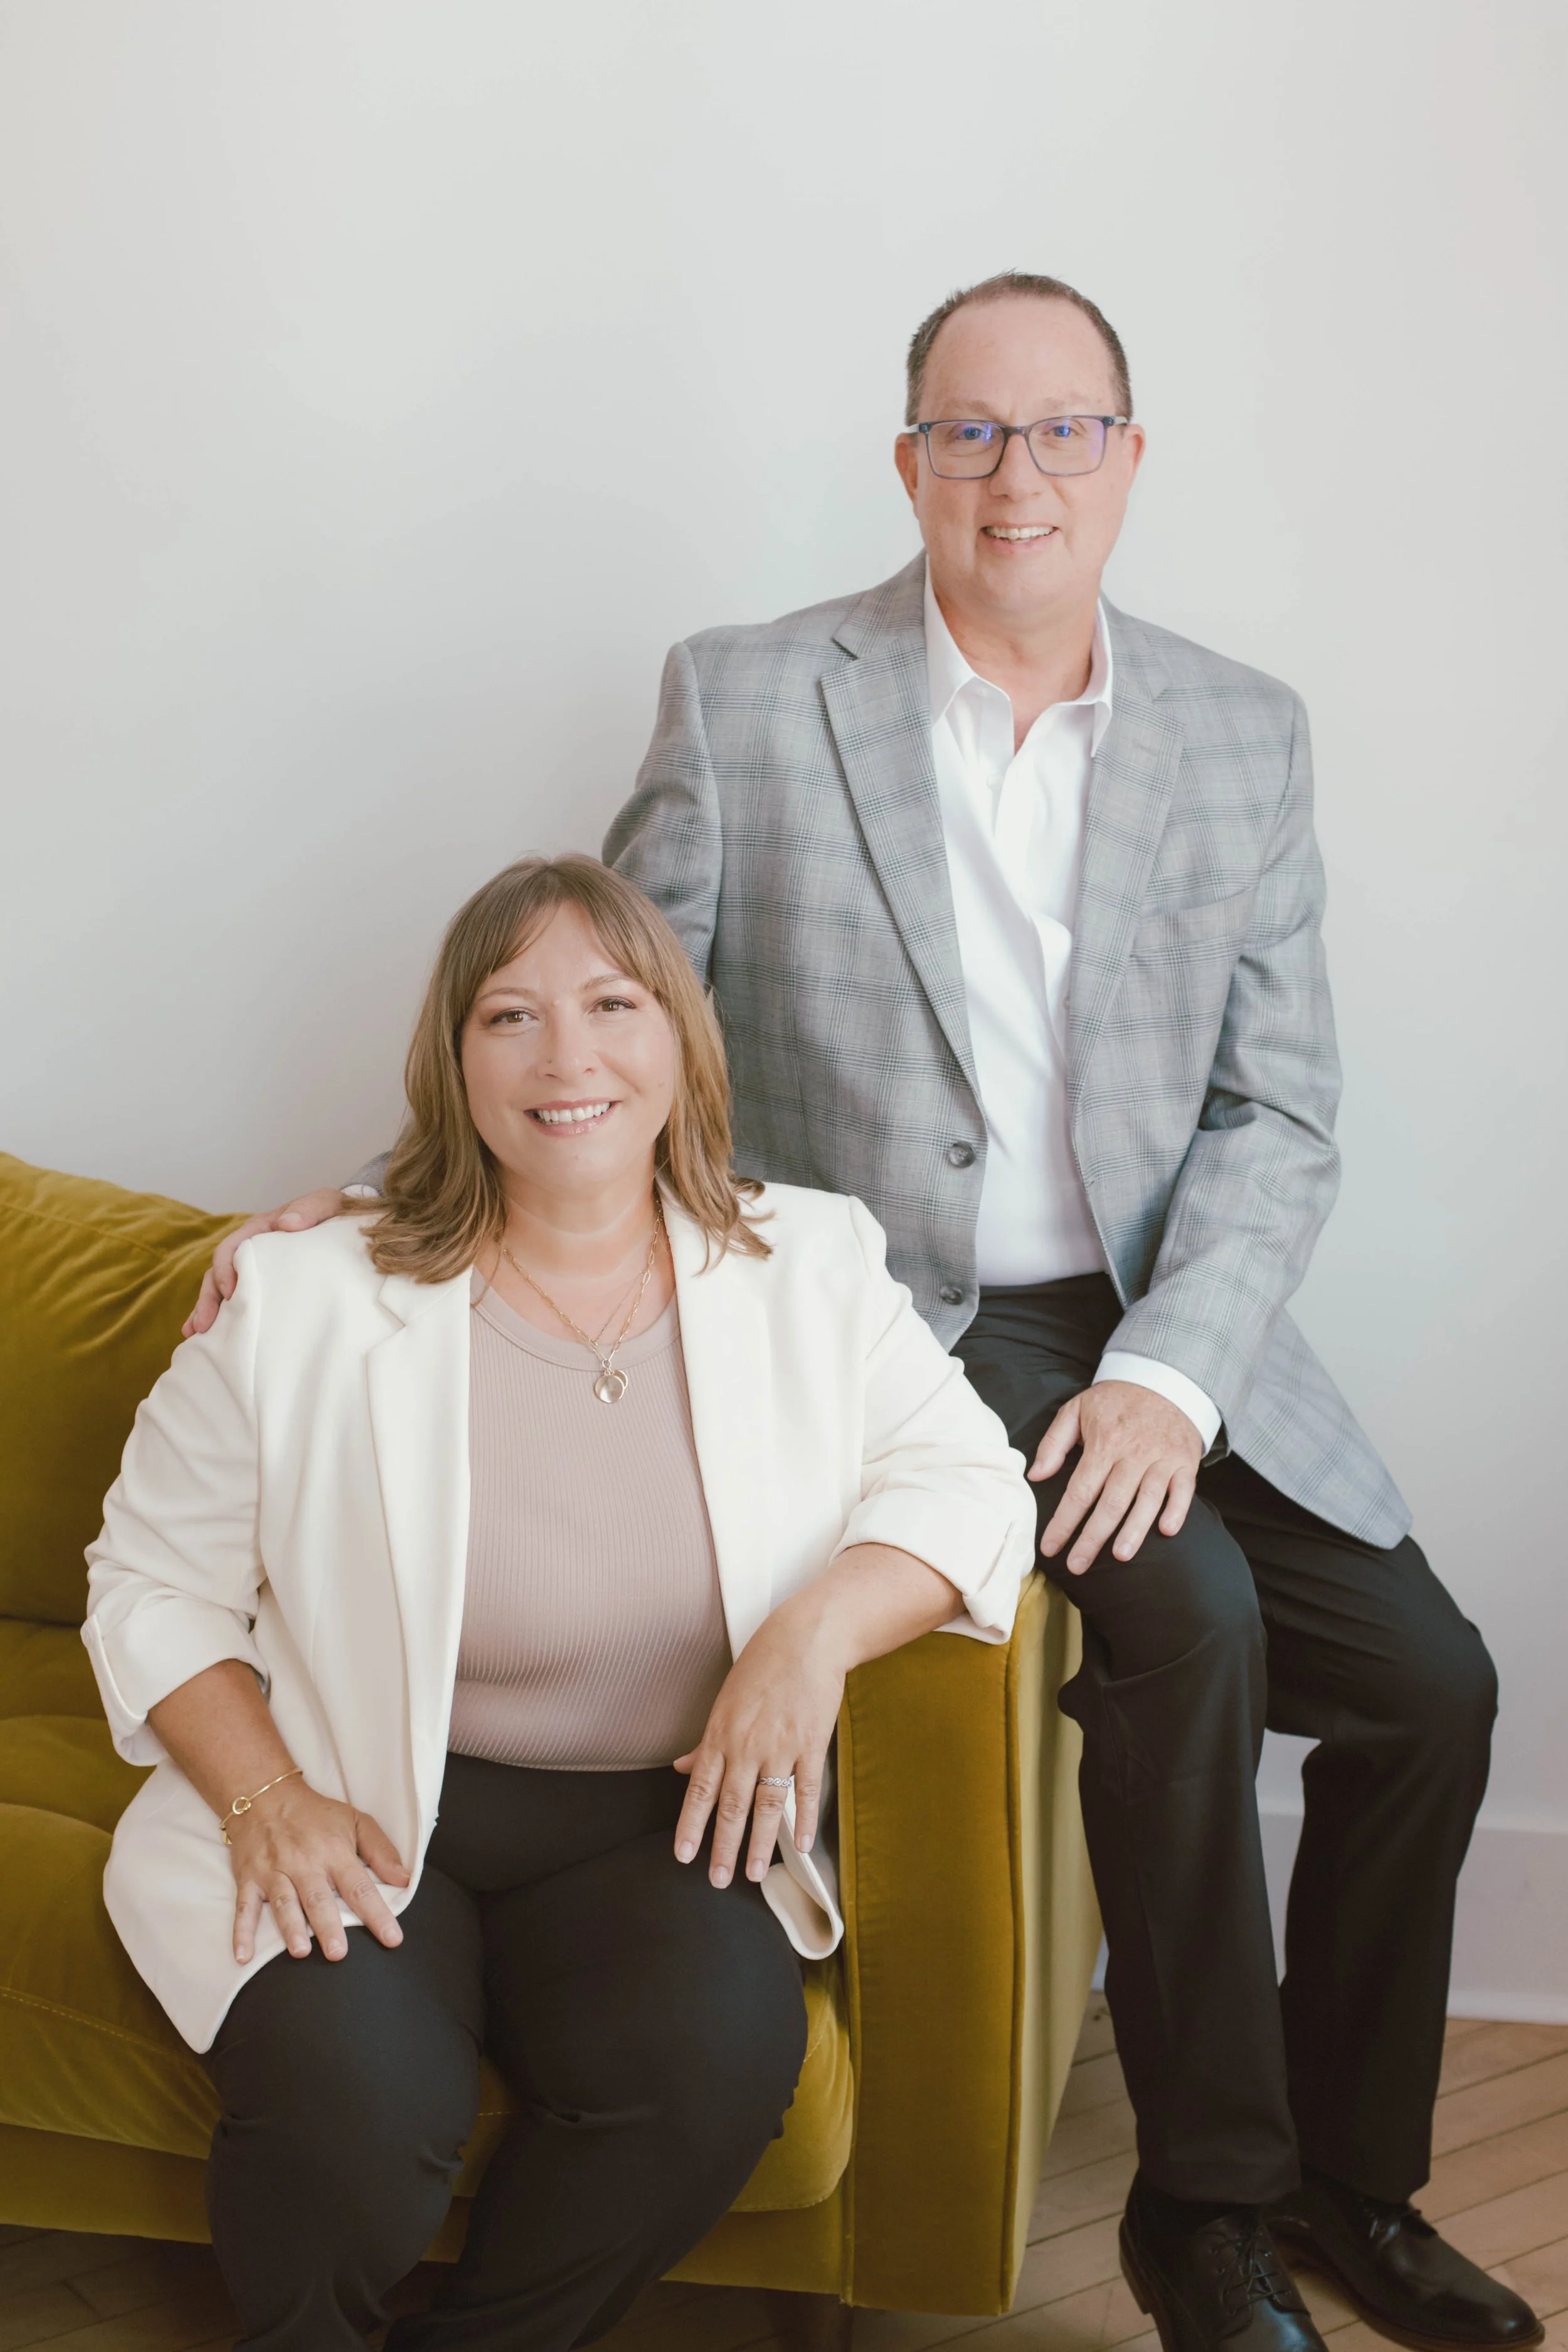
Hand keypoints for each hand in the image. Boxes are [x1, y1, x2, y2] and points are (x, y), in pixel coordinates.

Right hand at [183, 1188, 347, 1337]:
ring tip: (196, 1335)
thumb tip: (287, 1223)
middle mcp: (250, 1250)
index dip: (226, 1269)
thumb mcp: (324, 1204)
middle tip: (203, 1325)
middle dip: (208, 1299)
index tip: (232, 1293)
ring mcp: (253, 1270)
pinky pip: (236, 1301)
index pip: (232, 1248)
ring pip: (221, 1291)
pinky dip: (221, 1318)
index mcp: (259, 1230)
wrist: (346, 1224)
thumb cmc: (332, 1212)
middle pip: (218, 1274)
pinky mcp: (262, 1286)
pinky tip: (208, 1338)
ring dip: (207, 1311)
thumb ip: (308, 1209)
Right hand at [226, 1775, 408, 1964]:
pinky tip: (243, 1956)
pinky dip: (241, 1932)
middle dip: (328, 1926)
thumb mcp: (356, 1821)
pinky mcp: (249, 1878)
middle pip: (318, 1898)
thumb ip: (382, 1851)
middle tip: (338, 1954)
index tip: (392, 1938)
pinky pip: (244, 1907)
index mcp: (334, 1851)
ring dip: (291, 1928)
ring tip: (300, 1952)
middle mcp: (304, 1862)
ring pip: (283, 1903)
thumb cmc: (316, 1814)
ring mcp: (274, 1871)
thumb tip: (405, 1880)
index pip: (360, 1887)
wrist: (265, 1795)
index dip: (377, 1913)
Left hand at [673, 1593, 842, 1891]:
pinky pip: (806, 1790)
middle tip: (718, 1880)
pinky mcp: (811, 1744)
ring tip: (753, 1874)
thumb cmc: (763, 1664)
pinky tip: (799, 1845)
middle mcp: (747, 1745)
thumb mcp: (725, 1700)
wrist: (806, 1638)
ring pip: (766, 1806)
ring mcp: (781, 1747)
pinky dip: (803, 1820)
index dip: (691, 1825)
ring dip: (760, 1844)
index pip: (701, 1790)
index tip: (684, 1855)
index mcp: (721, 1734)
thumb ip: (705, 1742)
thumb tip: (682, 1768)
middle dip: (723, 1847)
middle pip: (732, 1806)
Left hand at [1029, 1381, 1201, 1572]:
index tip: (1050, 1547)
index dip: (1064, 1522)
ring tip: (1119, 1556)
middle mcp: (1132, 1454)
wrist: (1162, 1380)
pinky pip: (1183, 1491)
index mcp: (1103, 1444)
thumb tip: (1036, 1476)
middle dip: (1092, 1538)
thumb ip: (1053, 1443)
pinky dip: (1177, 1511)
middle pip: (1111, 1504)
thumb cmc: (1114, 1401)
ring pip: (1147, 1501)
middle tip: (1077, 1565)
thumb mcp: (1076, 1410)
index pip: (1079, 1491)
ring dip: (1134, 1531)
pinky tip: (1166, 1531)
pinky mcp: (1185, 1462)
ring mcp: (1161, 1459)